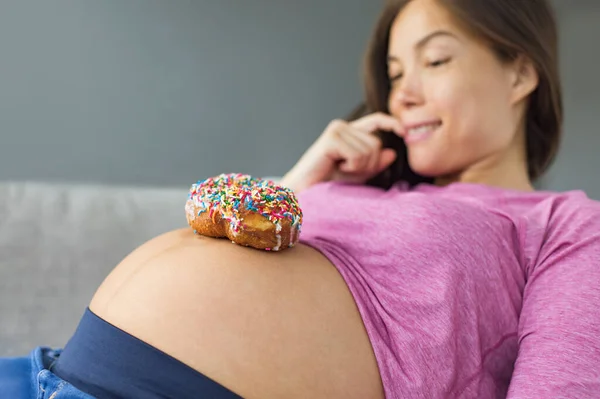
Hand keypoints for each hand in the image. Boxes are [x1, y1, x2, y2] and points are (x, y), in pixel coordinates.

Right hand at [281, 113, 403, 191]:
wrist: (304, 191)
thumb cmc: (328, 183)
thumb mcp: (357, 174)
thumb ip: (374, 163)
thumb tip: (392, 152)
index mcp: (349, 132)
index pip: (375, 120)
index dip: (391, 123)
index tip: (404, 132)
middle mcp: (342, 126)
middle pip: (376, 143)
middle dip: (370, 163)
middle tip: (349, 171)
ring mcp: (336, 130)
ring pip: (369, 150)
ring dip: (359, 167)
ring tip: (341, 169)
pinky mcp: (332, 139)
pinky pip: (358, 154)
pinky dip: (352, 167)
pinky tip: (336, 168)